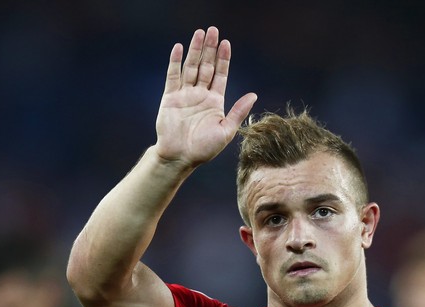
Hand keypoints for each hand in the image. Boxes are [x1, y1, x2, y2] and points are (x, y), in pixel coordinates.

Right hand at [155, 27, 256, 167]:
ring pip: (191, 67)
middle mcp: (200, 95)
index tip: (226, 43)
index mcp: (215, 102)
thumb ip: (238, 111)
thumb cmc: (204, 149)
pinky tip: (180, 47)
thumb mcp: (226, 131)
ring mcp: (185, 95)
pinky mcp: (170, 98)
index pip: (220, 75)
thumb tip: (254, 94)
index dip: (223, 59)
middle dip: (210, 49)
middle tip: (213, 30)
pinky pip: (173, 76)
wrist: (180, 157)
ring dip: (195, 50)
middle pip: (206, 66)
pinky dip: (176, 61)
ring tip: (200, 33)